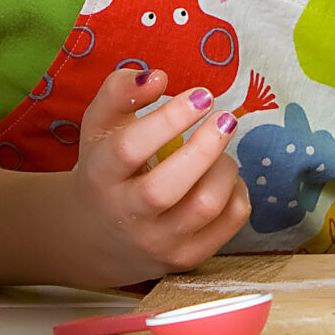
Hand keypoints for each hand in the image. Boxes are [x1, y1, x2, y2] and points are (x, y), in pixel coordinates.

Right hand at [68, 66, 250, 285]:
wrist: (96, 236)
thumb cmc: (107, 168)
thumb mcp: (100, 126)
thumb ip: (120, 92)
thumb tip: (155, 76)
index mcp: (99, 177)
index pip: (128, 150)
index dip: (169, 119)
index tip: (201, 95)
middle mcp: (125, 216)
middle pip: (165, 189)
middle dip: (205, 148)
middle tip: (225, 118)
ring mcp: (157, 243)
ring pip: (205, 205)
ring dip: (224, 167)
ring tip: (219, 147)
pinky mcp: (187, 258)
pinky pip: (230, 221)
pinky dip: (238, 191)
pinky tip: (223, 176)